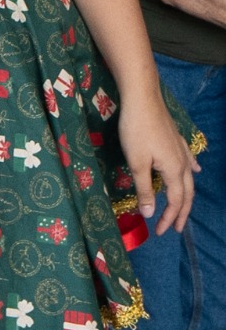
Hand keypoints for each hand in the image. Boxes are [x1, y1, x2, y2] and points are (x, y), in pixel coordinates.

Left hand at [118, 83, 198, 234]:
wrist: (142, 98)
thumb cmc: (136, 130)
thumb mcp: (136, 162)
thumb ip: (144, 188)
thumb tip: (150, 213)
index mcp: (174, 170)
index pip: (176, 201)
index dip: (169, 218)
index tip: (161, 232)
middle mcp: (183, 163)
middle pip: (186, 193)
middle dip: (181, 213)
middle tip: (175, 228)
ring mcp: (181, 149)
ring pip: (188, 179)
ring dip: (185, 196)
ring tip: (183, 208)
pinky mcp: (176, 139)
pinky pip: (188, 161)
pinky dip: (191, 172)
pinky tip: (194, 171)